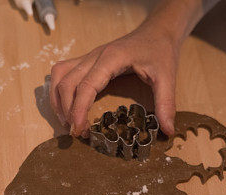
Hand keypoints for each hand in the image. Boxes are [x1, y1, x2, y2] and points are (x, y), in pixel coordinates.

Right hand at [49, 21, 179, 136]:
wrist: (158, 31)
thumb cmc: (160, 51)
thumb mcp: (167, 77)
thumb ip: (166, 103)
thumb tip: (168, 131)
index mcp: (111, 59)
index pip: (86, 86)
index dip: (78, 110)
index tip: (79, 130)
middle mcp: (94, 56)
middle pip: (66, 82)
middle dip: (66, 110)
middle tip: (76, 132)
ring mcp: (88, 57)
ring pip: (59, 75)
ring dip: (57, 99)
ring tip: (67, 121)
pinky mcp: (88, 60)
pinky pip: (63, 72)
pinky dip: (59, 90)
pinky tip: (66, 106)